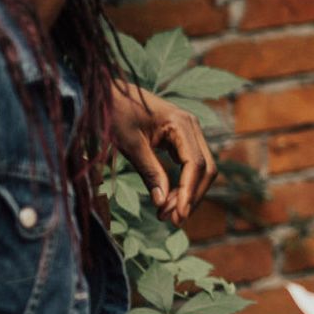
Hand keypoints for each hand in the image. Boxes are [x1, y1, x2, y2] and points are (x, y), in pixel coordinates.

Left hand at [110, 85, 217, 224]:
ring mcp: (189, 132)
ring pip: (201, 169)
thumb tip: (161, 202)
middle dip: (192, 196)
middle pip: (206, 169)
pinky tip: (168, 199)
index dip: (189, 192)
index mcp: (182, 123)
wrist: (107, 93)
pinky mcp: (181, 139)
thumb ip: (149, 171)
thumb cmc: (116, 113)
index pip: (196, 164)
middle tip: (171, 220)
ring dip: (188, 193)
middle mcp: (192, 127)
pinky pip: (190, 165)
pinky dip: (183, 184)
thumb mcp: (130, 144)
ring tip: (166, 213)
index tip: (178, 216)